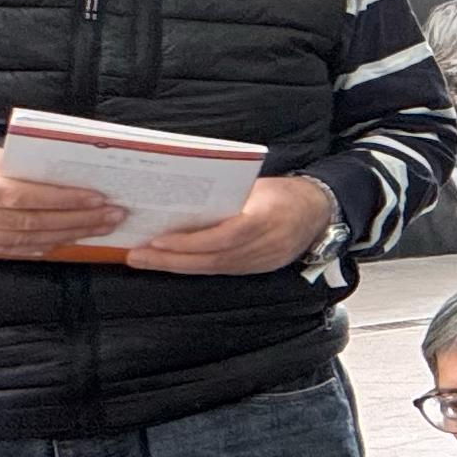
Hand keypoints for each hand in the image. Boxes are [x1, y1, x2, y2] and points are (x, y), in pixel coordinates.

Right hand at [0, 136, 124, 256]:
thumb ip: (3, 161)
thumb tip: (48, 170)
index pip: (17, 197)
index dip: (60, 199)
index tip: (96, 197)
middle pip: (27, 222)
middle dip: (75, 219)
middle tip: (113, 214)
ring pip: (22, 240)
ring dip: (66, 234)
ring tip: (101, 227)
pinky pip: (6, 249)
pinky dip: (39, 247)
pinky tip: (66, 241)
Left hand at [126, 173, 342, 276]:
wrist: (320, 211)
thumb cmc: (286, 193)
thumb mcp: (257, 186)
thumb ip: (227, 197)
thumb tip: (183, 201)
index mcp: (268, 218)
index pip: (225, 236)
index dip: (191, 241)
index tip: (159, 239)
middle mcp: (267, 245)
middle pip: (213, 258)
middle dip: (171, 259)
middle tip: (136, 255)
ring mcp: (264, 261)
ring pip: (214, 268)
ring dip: (176, 265)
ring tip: (145, 259)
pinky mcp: (259, 269)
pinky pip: (221, 270)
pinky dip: (194, 266)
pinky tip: (172, 262)